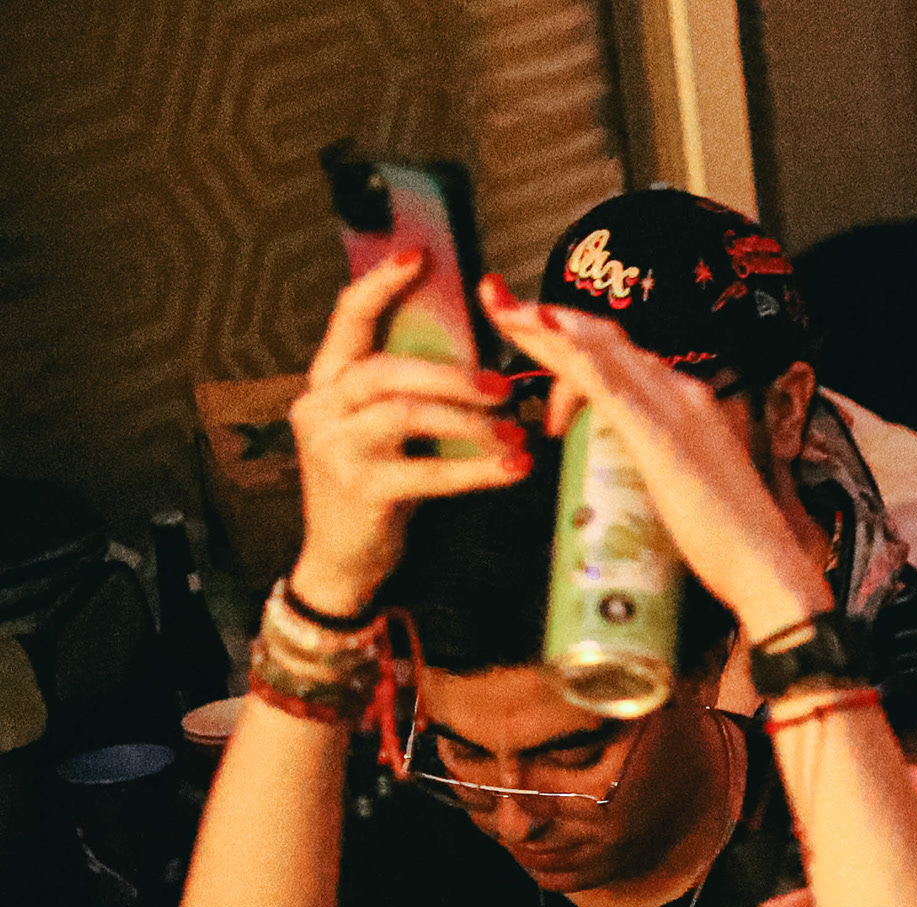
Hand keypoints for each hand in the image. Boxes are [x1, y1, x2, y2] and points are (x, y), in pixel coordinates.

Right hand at [290, 252, 532, 618]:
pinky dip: (478, 469)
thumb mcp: (383, 429)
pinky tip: (514, 467)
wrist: (344, 559)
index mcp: (326, 383)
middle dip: (451, 372)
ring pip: (407, 413)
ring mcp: (335, 450)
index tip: (420, 256)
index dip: (382, 285)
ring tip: (515, 431)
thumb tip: (473, 355)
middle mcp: (321, 409)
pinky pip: (428, 470)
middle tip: (503, 385)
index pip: (347, 319)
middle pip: (386, 368)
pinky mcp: (362, 490)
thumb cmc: (376, 484)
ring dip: (470, 420)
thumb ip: (408, 390)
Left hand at [479, 277, 828, 645]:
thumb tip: (627, 472)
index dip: (567, 340)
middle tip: (495, 299)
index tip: (526, 333)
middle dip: (543, 317)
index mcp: (688, 405)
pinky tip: (545, 328)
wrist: (765, 569)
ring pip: (600, 350)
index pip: (619, 359)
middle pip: (602, 342)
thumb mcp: (684, 486)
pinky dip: (575, 350)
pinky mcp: (661, 434)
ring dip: (547, 324)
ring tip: (504, 308)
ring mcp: (674, 409)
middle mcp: (683, 394)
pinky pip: (612, 382)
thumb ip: (657, 465)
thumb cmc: (728, 543)